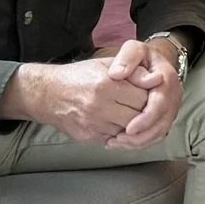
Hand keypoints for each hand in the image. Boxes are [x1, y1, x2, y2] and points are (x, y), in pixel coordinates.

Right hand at [20, 56, 150, 144]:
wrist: (47, 94)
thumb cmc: (79, 76)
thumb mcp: (105, 65)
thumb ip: (132, 71)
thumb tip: (157, 79)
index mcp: (106, 84)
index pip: (143, 97)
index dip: (151, 96)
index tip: (151, 94)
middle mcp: (99, 105)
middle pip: (138, 116)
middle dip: (145, 112)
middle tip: (146, 106)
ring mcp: (93, 123)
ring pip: (128, 130)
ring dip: (134, 124)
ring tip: (134, 114)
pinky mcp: (88, 136)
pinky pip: (114, 138)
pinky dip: (120, 132)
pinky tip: (119, 122)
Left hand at [103, 37, 185, 148]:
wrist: (153, 63)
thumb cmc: (141, 57)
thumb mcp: (134, 49)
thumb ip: (127, 58)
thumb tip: (117, 74)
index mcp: (167, 79)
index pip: (160, 104)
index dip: (146, 119)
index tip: (128, 128)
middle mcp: (173, 96)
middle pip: (162, 123)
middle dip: (141, 136)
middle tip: (117, 141)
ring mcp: (171, 108)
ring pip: (160, 132)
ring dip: (139, 142)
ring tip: (115, 143)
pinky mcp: (165, 116)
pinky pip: (156, 134)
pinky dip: (140, 142)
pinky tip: (121, 143)